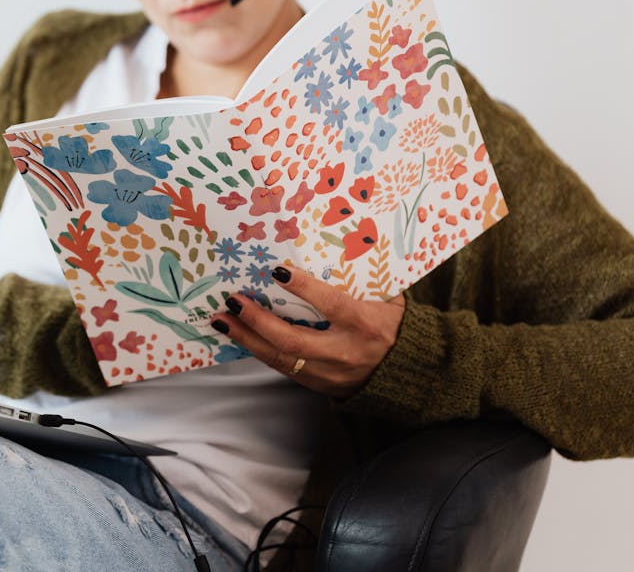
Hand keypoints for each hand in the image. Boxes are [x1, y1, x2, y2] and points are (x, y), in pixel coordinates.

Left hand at [213, 265, 404, 397]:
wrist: (411, 374)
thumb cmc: (395, 326)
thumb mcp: (388, 299)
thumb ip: (360, 279)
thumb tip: (329, 248)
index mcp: (365, 324)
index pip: (331, 304)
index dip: (304, 288)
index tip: (277, 270)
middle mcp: (345, 351)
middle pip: (293, 340)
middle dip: (258, 321)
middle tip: (233, 302)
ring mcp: (330, 373)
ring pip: (281, 359)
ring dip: (247, 339)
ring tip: (222, 322)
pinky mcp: (320, 385)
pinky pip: (284, 369)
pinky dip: (260, 351)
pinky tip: (240, 338)